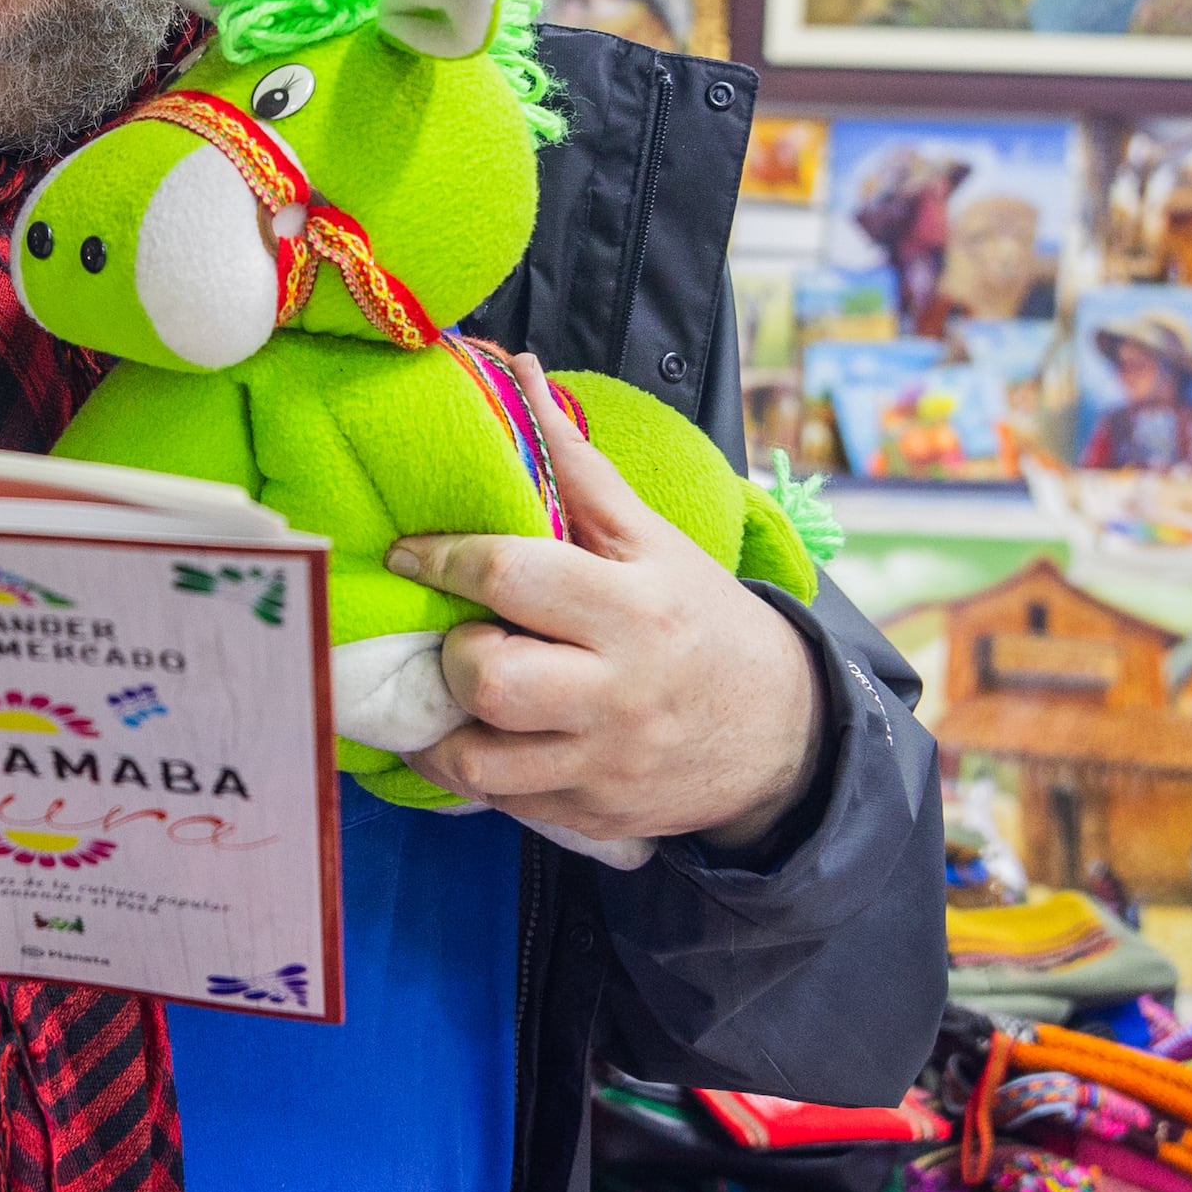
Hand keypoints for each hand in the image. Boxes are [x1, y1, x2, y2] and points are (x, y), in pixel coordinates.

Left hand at [392, 354, 826, 861]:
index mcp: (633, 608)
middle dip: (453, 655)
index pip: (514, 577)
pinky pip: (499, 800)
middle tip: (459, 638)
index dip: (444, 559)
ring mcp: (602, 763)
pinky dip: (471, 770)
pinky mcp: (589, 816)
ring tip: (441, 696)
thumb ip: (580, 467)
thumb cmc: (700, 619)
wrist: (781, 733)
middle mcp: (617, 691)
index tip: (411, 552)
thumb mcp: (655, 540)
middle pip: (489, 679)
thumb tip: (522, 375)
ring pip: (479, 759)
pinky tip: (473, 737)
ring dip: (440, 726)